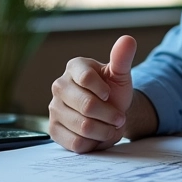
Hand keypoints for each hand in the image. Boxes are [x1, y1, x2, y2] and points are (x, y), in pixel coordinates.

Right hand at [49, 35, 136, 152]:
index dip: (104, 91)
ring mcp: (54, 109)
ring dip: (105, 130)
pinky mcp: (54, 130)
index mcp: (75, 67)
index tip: (110, 94)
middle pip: (87, 106)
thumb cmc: (113, 90)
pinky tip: (98, 135)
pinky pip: (76, 143)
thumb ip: (122, 58)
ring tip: (112, 126)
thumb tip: (128, 39)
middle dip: (110, 115)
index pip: (86, 79)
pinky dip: (94, 143)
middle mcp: (59, 86)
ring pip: (83, 127)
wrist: (110, 111)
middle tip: (120, 117)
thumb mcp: (120, 74)